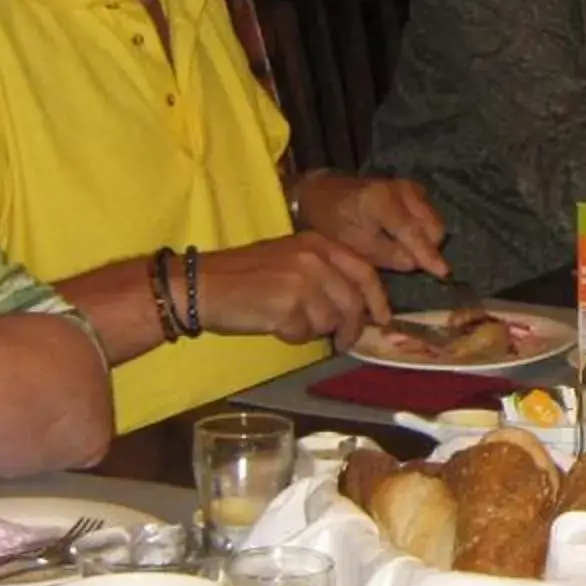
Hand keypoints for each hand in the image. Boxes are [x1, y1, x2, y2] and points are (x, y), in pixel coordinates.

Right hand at [197, 232, 388, 344]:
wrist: (203, 284)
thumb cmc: (243, 276)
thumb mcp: (289, 260)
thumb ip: (323, 274)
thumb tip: (355, 305)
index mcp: (317, 243)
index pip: (364, 271)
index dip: (377, 299)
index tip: (382, 318)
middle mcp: (315, 258)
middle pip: (353, 301)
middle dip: (352, 326)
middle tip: (344, 342)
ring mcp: (303, 281)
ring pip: (331, 320)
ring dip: (315, 330)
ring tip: (290, 323)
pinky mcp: (288, 306)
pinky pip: (306, 332)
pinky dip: (294, 335)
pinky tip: (275, 325)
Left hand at [307, 174, 448, 276]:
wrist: (326, 193)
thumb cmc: (334, 222)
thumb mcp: (353, 244)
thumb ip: (386, 254)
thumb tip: (415, 263)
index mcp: (381, 202)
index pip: (412, 231)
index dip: (428, 253)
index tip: (443, 272)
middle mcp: (402, 190)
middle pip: (432, 226)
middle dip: (427, 247)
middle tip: (408, 261)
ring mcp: (411, 187)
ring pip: (435, 220)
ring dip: (427, 239)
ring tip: (405, 249)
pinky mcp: (415, 189)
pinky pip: (430, 214)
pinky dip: (424, 229)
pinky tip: (406, 237)